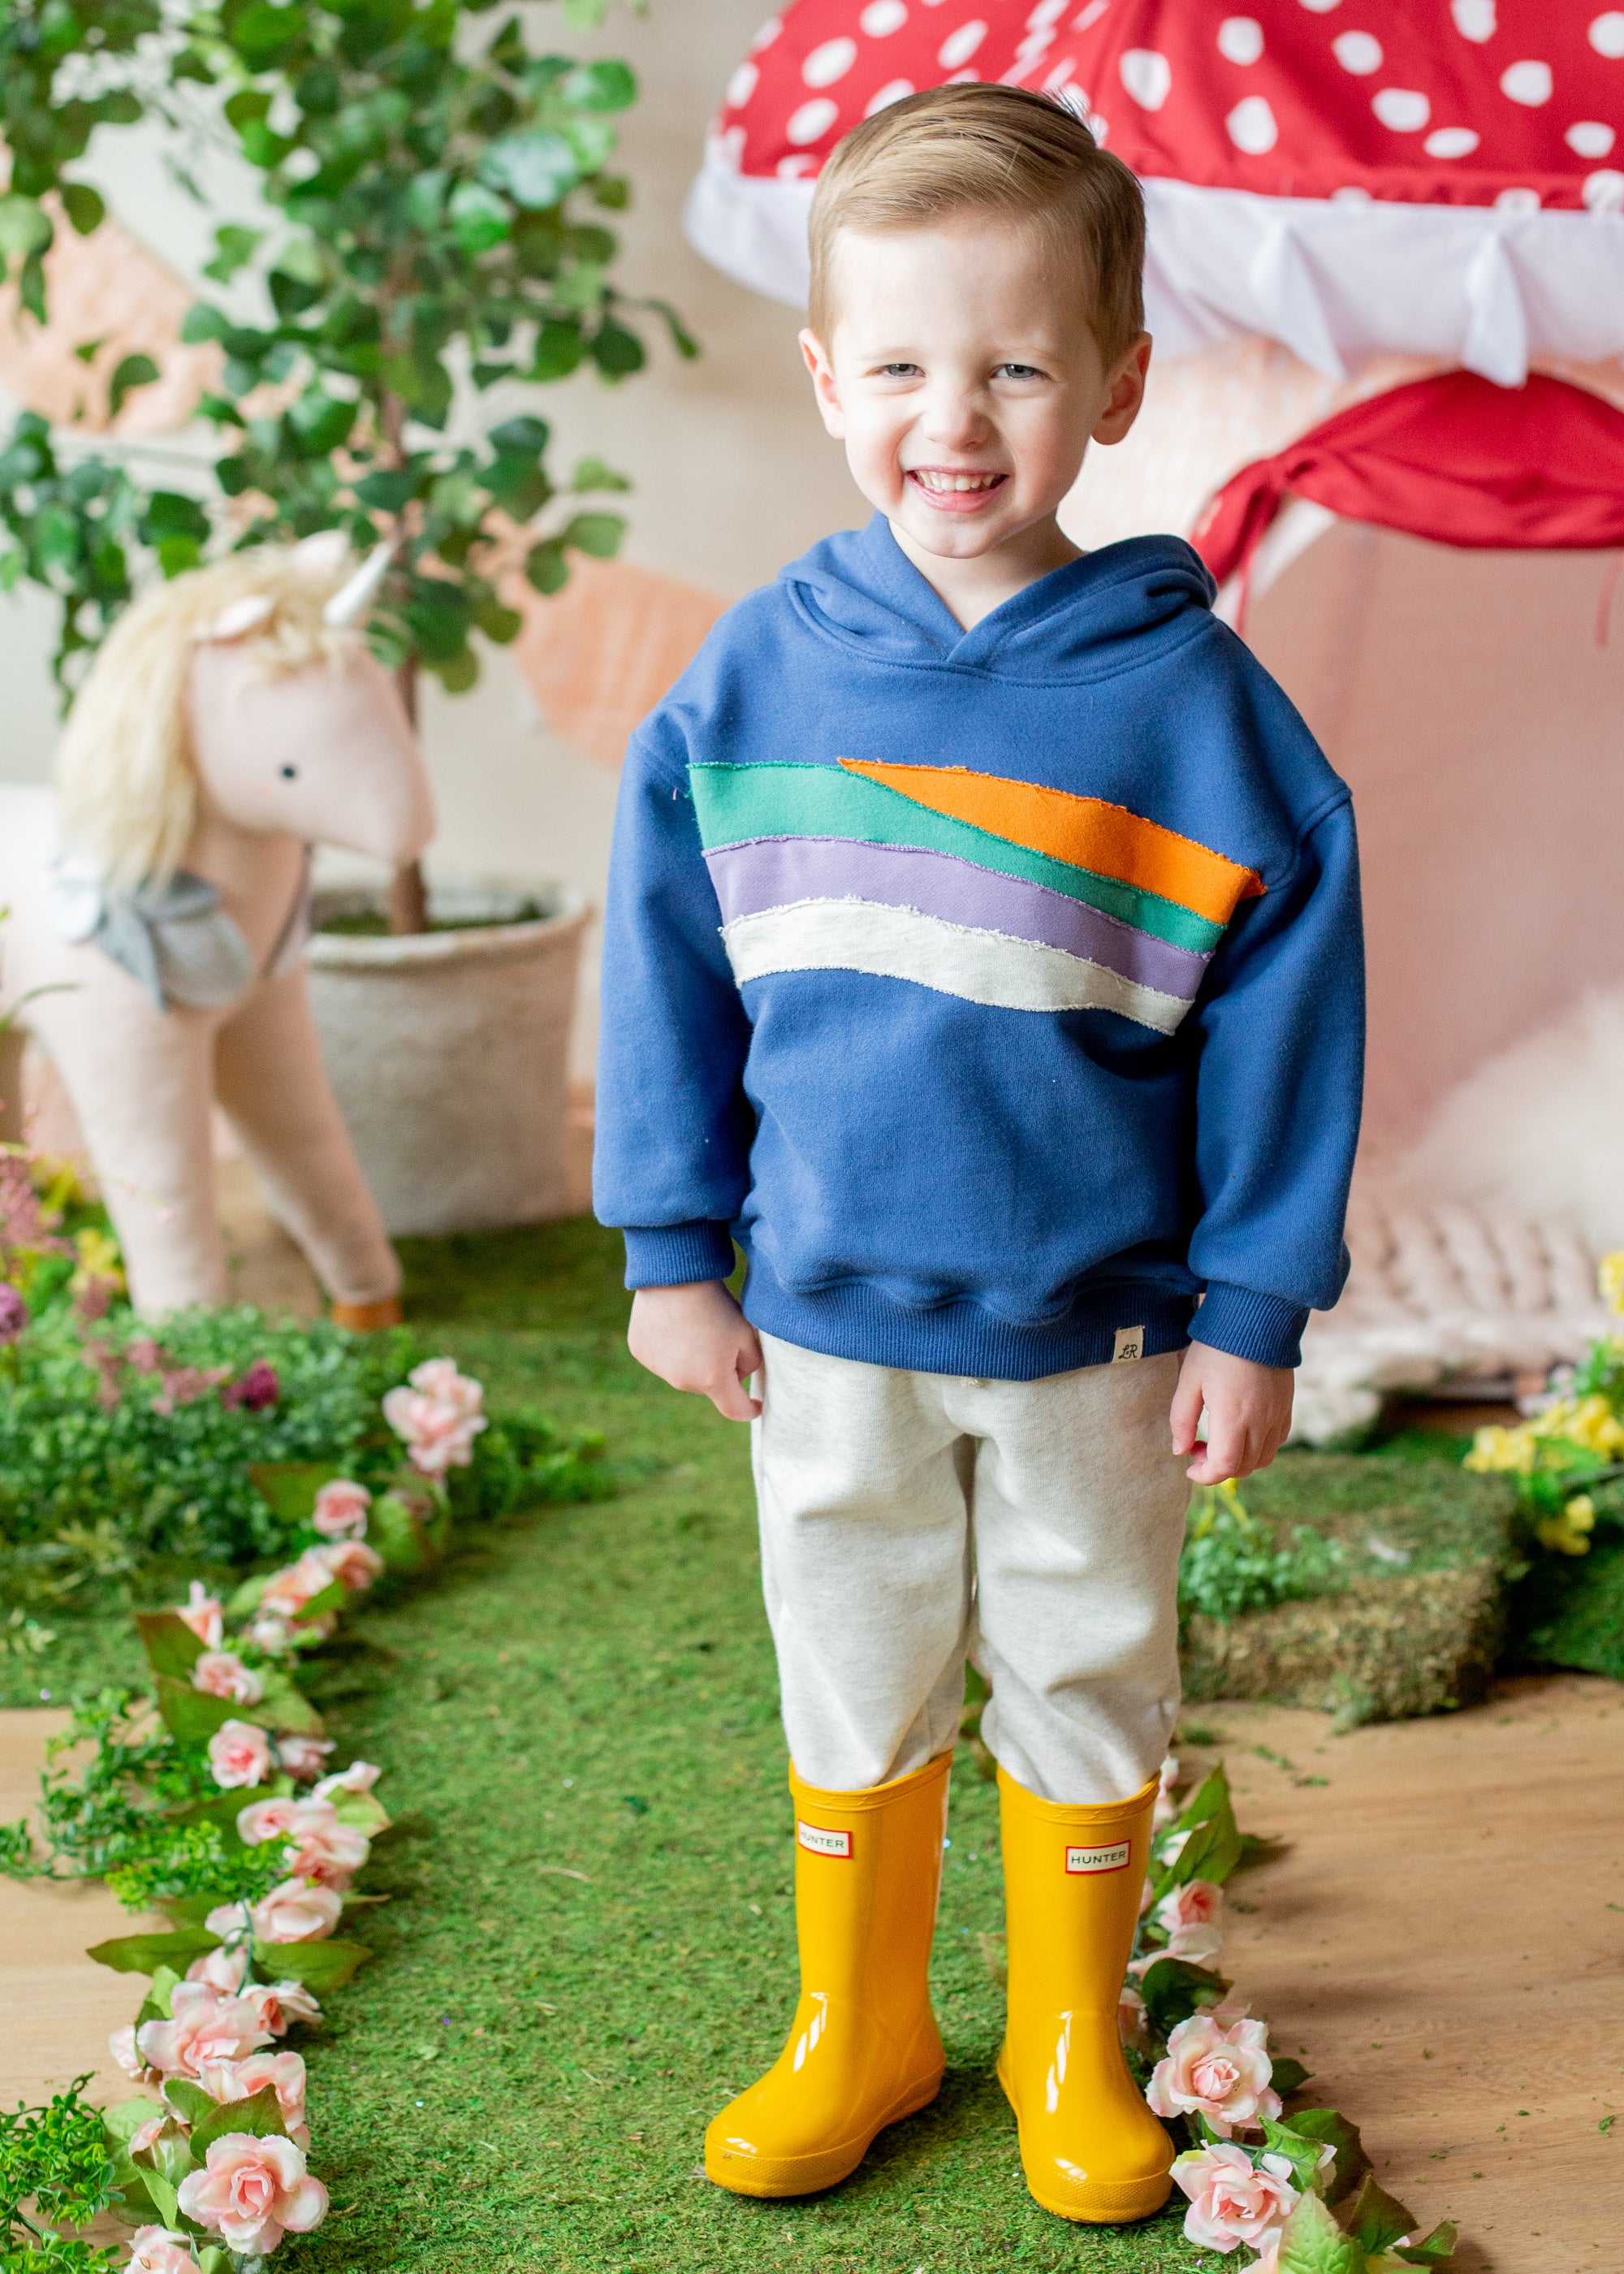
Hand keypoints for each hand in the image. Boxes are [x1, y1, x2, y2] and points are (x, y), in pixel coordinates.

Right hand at [627, 1279, 763, 1420]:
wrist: (675, 1277)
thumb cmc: (716, 1305)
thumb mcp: (747, 1334)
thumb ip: (750, 1364)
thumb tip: (736, 1375)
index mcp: (713, 1380)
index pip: (735, 1410)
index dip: (749, 1409)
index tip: (756, 1404)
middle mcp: (682, 1381)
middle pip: (708, 1386)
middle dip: (719, 1370)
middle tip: (721, 1335)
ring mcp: (658, 1368)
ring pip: (684, 1372)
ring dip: (693, 1359)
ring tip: (693, 1324)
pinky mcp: (641, 1352)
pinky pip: (662, 1358)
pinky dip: (670, 1347)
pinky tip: (672, 1322)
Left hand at [1170, 1342, 1293, 1484]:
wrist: (1255, 1318)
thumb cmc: (1216, 1347)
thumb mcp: (1189, 1380)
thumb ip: (1181, 1419)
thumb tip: (1180, 1450)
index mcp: (1233, 1417)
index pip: (1225, 1467)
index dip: (1205, 1476)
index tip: (1189, 1466)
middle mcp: (1260, 1421)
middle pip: (1244, 1467)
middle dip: (1218, 1468)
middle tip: (1198, 1448)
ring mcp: (1277, 1415)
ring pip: (1263, 1459)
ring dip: (1239, 1461)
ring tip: (1218, 1441)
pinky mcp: (1286, 1406)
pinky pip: (1276, 1441)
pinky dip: (1258, 1448)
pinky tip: (1241, 1430)